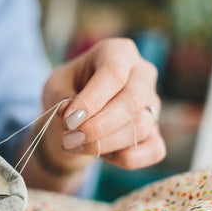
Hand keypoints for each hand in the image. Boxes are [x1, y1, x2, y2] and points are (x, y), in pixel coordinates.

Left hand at [41, 38, 165, 170]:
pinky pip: (154, 151)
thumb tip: (69, 115)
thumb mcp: (55, 87)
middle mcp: (142, 74)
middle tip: (68, 139)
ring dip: (102, 144)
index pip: (113, 73)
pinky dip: (127, 158)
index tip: (68, 120)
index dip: (91, 100)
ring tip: (73, 145)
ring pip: (140, 127)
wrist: (75, 116)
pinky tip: (102, 155)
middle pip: (133, 101)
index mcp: (118, 52)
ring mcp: (153, 103)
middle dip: (97, 126)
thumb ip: (60, 97)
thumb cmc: (66, 92)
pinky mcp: (156, 132)